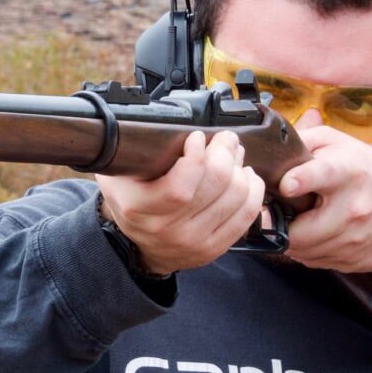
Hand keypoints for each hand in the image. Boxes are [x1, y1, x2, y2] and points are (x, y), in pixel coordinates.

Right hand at [96, 130, 265, 275]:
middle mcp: (167, 230)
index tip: (197, 136)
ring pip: (236, 196)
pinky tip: (245, 175)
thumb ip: (132, 154)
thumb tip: (159, 123)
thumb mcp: (118, 175)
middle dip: (225, 151)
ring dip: (239, 167)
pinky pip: (247, 214)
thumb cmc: (131, 201)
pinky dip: (253, 189)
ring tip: (233, 154)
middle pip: (216, 184)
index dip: (196, 156)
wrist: (138, 247)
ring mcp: (194, 242)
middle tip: (224, 138)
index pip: (180, 187)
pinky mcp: (214, 248)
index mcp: (139, 209)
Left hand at [278, 125, 371, 272]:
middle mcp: (352, 208)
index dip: (300, 180)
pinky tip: (315, 234)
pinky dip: (306, 250)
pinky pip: (313, 261)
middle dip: (280, 223)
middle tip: (277, 212)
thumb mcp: (343, 145)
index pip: (323, 175)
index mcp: (349, 172)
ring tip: (299, 221)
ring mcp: (352, 239)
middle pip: (300, 230)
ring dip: (292, 237)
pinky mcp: (351, 260)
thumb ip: (306, 141)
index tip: (286, 185)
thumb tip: (272, 150)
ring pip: (301, 250)